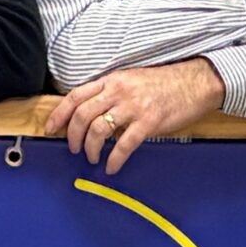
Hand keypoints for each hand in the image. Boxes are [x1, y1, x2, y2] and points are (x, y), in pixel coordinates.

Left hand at [46, 60, 225, 174]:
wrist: (195, 82)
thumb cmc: (164, 83)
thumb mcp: (131, 80)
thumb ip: (110, 92)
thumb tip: (90, 112)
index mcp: (112, 80)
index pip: (75, 96)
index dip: (59, 114)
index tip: (50, 128)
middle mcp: (118, 91)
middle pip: (82, 115)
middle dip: (72, 136)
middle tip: (73, 148)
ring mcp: (134, 106)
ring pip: (98, 130)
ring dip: (90, 148)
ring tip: (91, 157)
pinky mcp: (149, 122)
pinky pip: (124, 144)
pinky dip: (114, 159)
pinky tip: (112, 166)